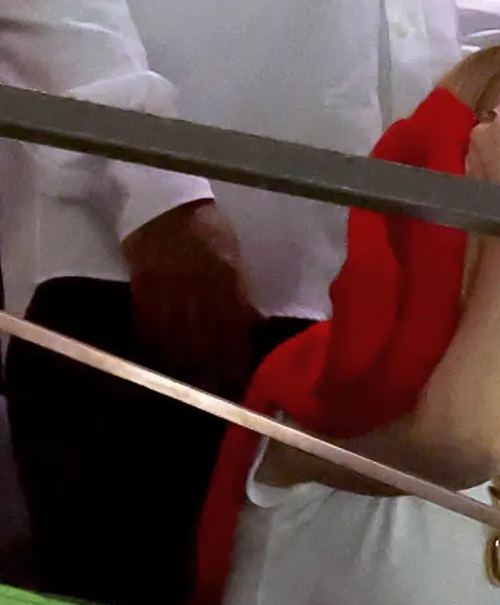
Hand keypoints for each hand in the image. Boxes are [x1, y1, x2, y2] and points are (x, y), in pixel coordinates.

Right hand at [115, 198, 259, 391]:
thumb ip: (242, 294)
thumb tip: (253, 325)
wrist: (165, 206)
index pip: (234, 334)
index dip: (236, 362)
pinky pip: (148, 326)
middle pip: (205, 343)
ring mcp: (168, 293)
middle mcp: (199, 293)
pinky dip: (154, 348)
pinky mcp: (141, 290)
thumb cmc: (208, 230)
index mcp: (227, 285)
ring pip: (176, 340)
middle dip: (211, 374)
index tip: (239, 386)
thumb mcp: (235, 261)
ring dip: (182, 369)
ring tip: (187, 391)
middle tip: (214, 399)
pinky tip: (158, 365)